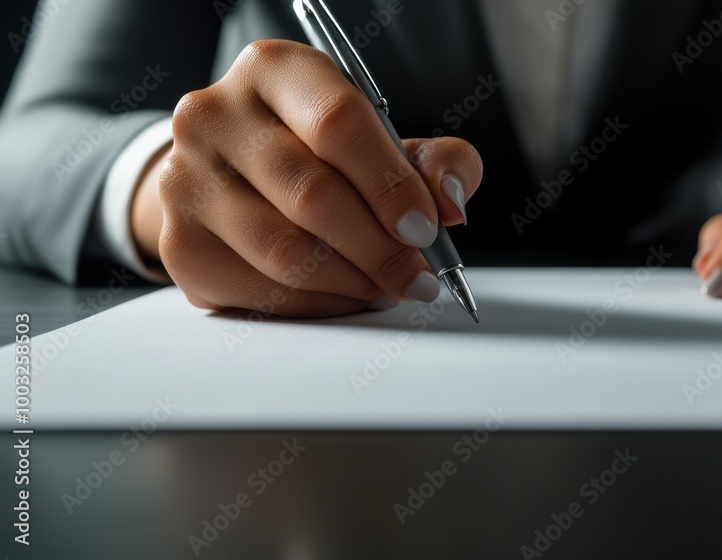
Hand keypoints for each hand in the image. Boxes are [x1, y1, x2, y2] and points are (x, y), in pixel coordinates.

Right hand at [131, 40, 481, 317]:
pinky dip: (318, 304)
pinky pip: (263, 292)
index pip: (338, 123)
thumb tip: (451, 202)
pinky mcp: (179, 244)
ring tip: (383, 285)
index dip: (391, 184)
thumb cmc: (316, 154)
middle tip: (417, 276)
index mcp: (274, 71)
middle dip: (382, 249)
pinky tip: (341, 293)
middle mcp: (215, 116)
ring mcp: (186, 180)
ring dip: (353, 281)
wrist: (227, 176)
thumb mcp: (383, 140)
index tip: (426, 227)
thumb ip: (433, 160)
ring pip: (287, 253)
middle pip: (314, 196)